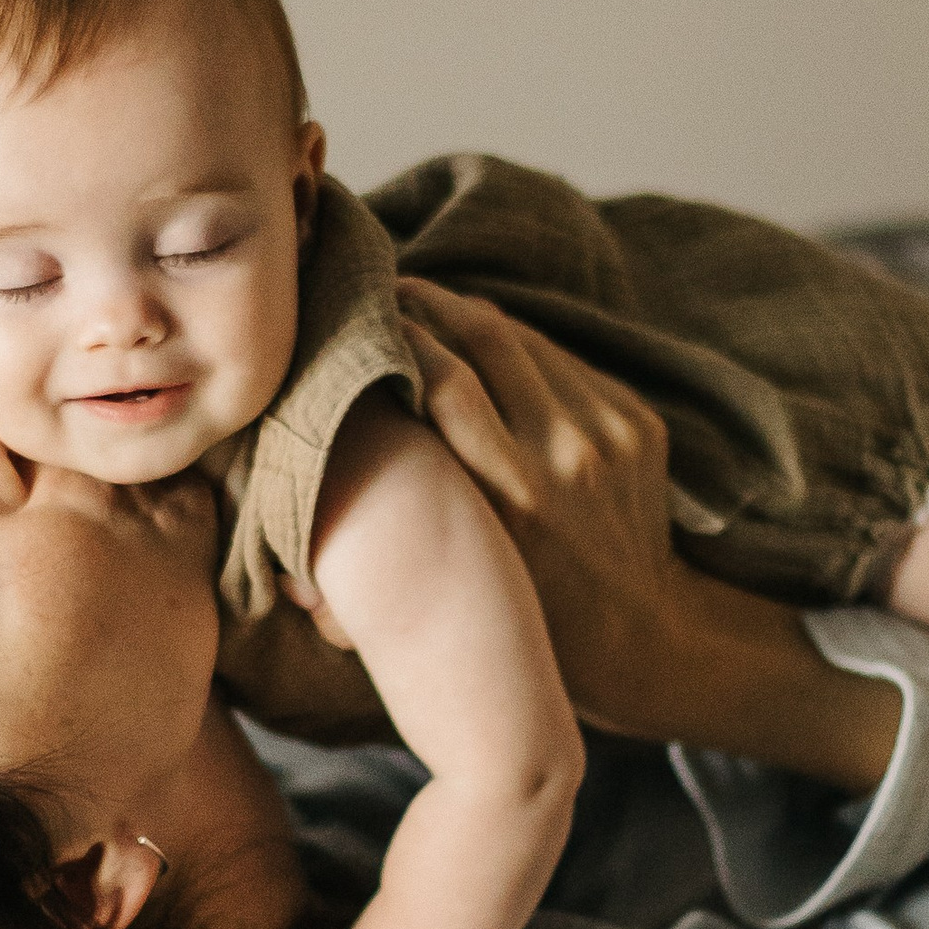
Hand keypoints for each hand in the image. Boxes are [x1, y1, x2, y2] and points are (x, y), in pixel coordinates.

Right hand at [397, 279, 680, 732]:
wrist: (639, 637)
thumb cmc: (526, 620)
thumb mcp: (451, 592)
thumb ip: (383, 560)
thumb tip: (289, 560)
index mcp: (511, 498)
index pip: (444, 380)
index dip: (399, 338)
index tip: (359, 322)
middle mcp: (565, 456)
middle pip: (485, 338)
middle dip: (429, 304)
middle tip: (386, 292)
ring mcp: (610, 436)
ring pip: (527, 340)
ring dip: (471, 314)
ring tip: (427, 306)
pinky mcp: (639, 426)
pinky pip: (567, 362)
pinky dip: (521, 346)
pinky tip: (488, 345)